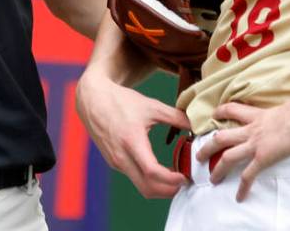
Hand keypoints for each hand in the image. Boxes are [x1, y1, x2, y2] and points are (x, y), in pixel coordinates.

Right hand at [75, 70, 189, 197]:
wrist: (93, 99)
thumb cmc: (122, 101)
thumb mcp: (151, 106)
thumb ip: (175, 116)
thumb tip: (197, 125)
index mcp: (131, 141)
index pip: (152, 171)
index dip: (171, 179)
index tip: (185, 177)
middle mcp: (121, 156)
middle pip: (147, 188)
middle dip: (169, 190)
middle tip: (185, 181)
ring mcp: (116, 161)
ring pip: (140, 186)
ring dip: (159, 187)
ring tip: (176, 177)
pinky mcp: (114, 162)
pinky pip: (133, 178)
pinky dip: (149, 180)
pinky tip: (160, 170)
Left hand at [199, 99, 289, 201]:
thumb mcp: (286, 109)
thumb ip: (284, 113)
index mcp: (256, 116)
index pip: (232, 110)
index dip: (221, 112)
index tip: (214, 115)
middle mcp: (250, 130)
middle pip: (221, 137)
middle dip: (207, 148)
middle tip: (199, 156)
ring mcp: (254, 144)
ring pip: (227, 157)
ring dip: (218, 169)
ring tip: (212, 179)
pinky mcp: (263, 158)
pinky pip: (249, 175)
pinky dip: (243, 187)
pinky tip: (239, 197)